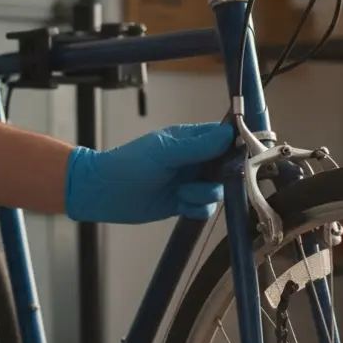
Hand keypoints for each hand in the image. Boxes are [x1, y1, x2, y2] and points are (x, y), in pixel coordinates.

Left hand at [64, 123, 235, 223]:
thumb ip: (198, 146)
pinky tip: (179, 204)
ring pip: (218, 190)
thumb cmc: (129, 165)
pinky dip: (196, 208)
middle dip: (220, 177)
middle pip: (227, 167)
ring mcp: (191, 182)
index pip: (224, 137)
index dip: (235, 146)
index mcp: (191, 139)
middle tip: (205, 180)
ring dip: (203, 195)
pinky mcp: (186, 202)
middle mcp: (195, 160)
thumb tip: (229, 135)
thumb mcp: (165, 152)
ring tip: (181, 193)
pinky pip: (206, 208)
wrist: (105, 193)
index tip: (238, 157)